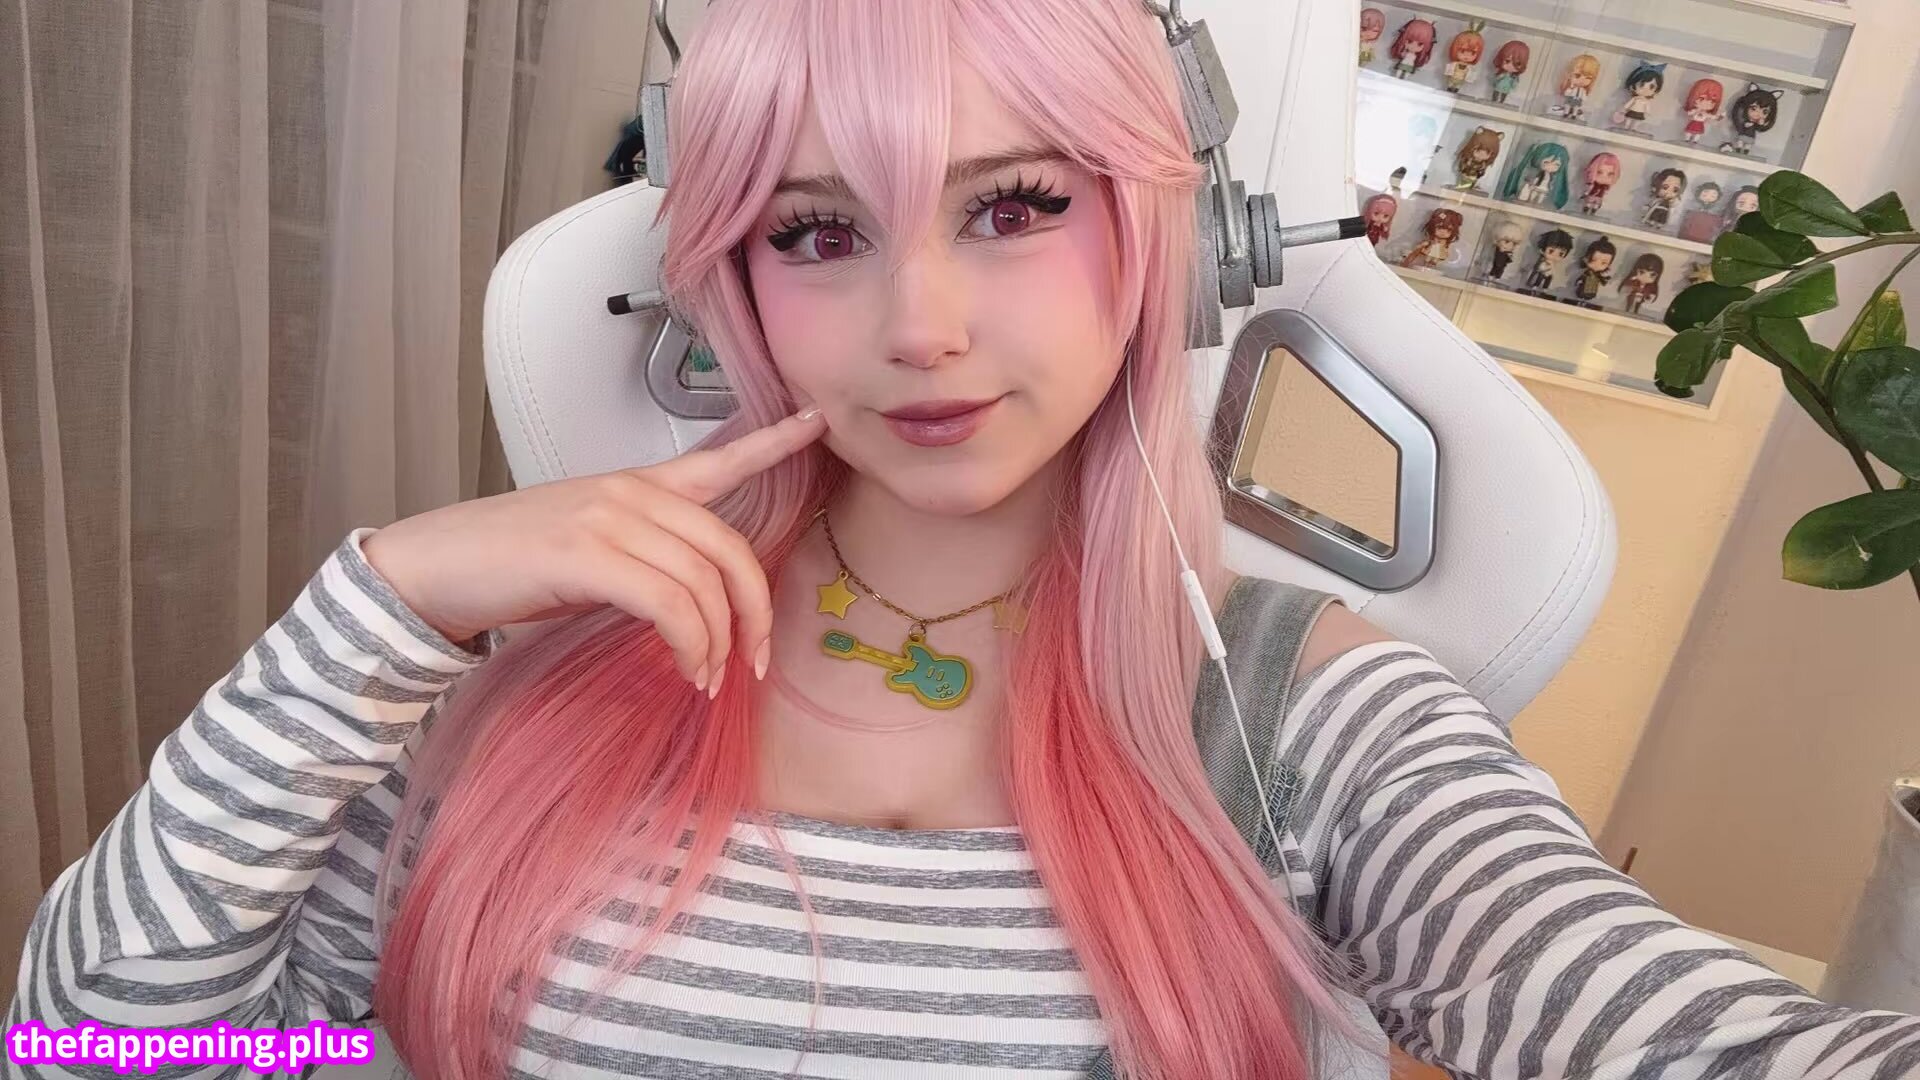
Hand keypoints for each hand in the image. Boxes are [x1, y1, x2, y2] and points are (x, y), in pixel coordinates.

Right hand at [361, 406, 827, 695]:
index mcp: (636, 486)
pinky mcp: (584, 554)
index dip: (772, 442)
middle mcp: (629, 492)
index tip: (817, 422)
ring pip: (702, 582)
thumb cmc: (509, 568)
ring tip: (708, 681)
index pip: (717, 459)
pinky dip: (689, 645)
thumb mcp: (589, 552)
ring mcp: (607, 518)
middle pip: (728, 548)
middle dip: (754, 612)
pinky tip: (686, 672)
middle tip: (754, 664)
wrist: (430, 569)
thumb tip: (694, 611)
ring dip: (717, 643)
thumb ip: (644, 561)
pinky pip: (669, 604)